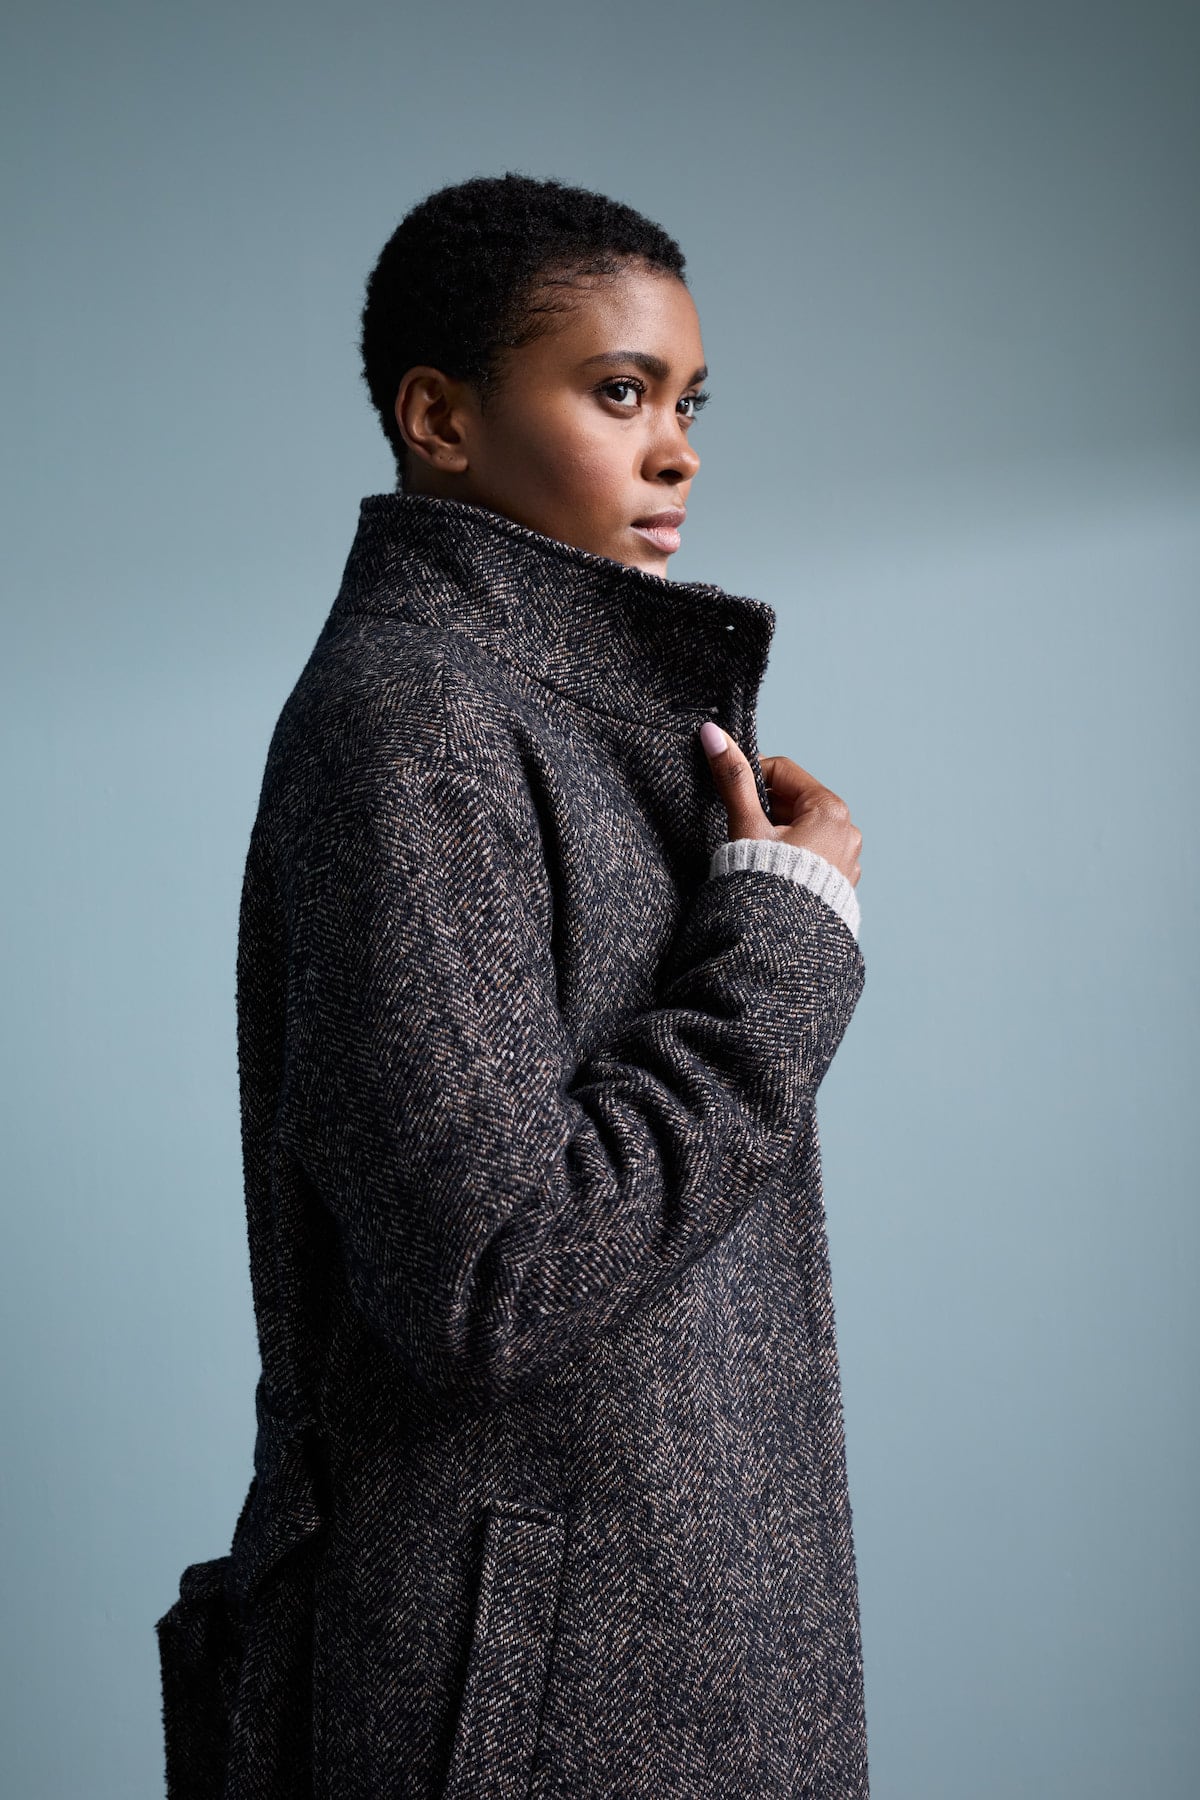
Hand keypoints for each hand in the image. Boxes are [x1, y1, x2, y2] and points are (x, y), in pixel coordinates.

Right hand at [698, 721, 861, 887]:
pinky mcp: (841, 883)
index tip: (730, 793)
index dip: (751, 777)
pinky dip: (793, 854)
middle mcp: (847, 831)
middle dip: (766, 808)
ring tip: (755, 852)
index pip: (783, 772)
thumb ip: (732, 778)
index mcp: (830, 810)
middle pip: (795, 800)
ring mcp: (848, 859)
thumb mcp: (746, 825)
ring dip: (778, 831)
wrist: (783, 942)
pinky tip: (774, 870)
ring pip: (804, 828)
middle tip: (740, 827)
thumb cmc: (767, 880)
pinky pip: (814, 854)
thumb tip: (712, 733)